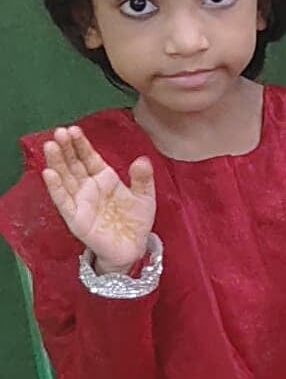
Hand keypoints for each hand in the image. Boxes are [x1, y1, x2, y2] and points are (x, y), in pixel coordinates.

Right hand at [42, 128, 156, 275]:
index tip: (73, 129)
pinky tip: (49, 172)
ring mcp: (80, 202)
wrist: (131, 248)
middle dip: (66, 148)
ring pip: (65, 179)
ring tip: (50, 146)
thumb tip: (142, 159)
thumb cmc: (134, 221)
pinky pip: (63, 201)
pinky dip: (55, 187)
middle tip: (59, 132)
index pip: (89, 157)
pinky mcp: (76, 218)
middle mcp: (89, 188)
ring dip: (57, 163)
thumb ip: (142, 179)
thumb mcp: (144, 197)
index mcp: (104, 178)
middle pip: (74, 164)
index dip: (81, 144)